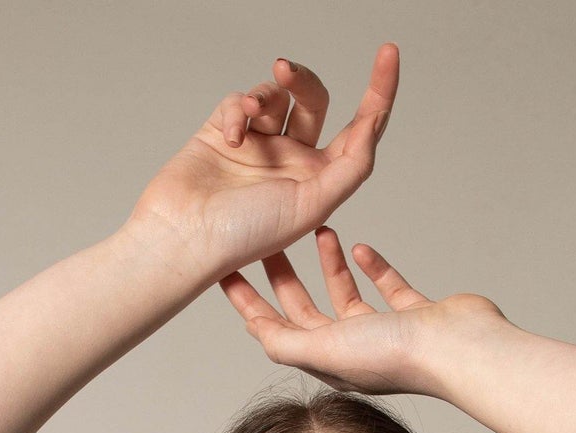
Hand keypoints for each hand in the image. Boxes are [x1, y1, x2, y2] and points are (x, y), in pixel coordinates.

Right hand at [124, 47, 399, 288]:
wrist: (186, 236)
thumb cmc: (245, 235)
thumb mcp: (314, 205)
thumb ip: (351, 166)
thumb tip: (373, 126)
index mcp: (319, 181)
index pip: (360, 129)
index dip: (379, 91)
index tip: (389, 52)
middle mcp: (292, 161)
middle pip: (315, 101)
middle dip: (304, 81)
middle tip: (284, 71)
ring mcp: (259, 145)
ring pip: (277, 95)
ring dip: (268, 92)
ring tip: (251, 110)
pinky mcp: (225, 132)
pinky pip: (241, 101)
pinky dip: (237, 110)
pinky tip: (231, 134)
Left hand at [217, 227, 508, 397]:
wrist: (459, 350)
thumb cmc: (396, 354)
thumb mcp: (327, 348)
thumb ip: (287, 342)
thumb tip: (253, 332)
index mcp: (327, 361)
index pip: (276, 331)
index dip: (249, 304)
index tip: (228, 271)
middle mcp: (352, 350)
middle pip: (305, 311)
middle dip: (283, 278)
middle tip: (266, 240)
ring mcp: (383, 333)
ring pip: (344, 295)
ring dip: (328, 265)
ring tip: (318, 230)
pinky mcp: (413, 315)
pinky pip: (386, 286)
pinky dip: (371, 267)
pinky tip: (360, 246)